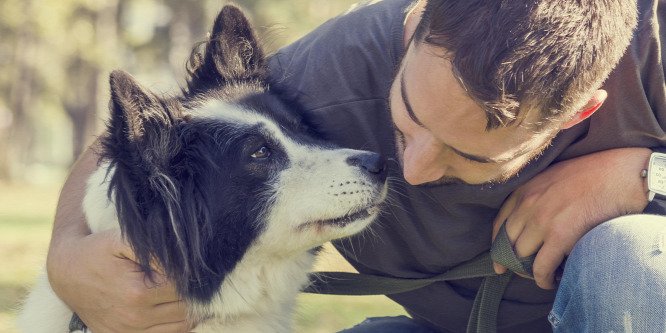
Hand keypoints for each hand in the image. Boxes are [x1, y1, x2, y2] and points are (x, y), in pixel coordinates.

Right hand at [47, 229, 190, 332]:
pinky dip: (175, 322)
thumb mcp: (123, 239)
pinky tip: (172, 305)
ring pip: (182, 325)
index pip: (185, 287)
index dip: (192, 275)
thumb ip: (155, 249)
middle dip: (193, 291)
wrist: (66, 271)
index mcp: (138, 292)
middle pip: (186, 307)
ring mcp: (129, 332)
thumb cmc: (97, 250)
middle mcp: (135, 317)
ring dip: (188, 308)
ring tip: (183, 290)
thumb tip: (184, 260)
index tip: (190, 264)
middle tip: (190, 276)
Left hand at [492, 148, 650, 288]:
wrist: (620, 174)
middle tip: (522, 272)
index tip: (499, 259)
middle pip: (507, 243)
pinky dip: (543, 279)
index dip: (497, 245)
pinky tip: (551, 281)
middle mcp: (527, 204)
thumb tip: (531, 222)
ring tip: (541, 276)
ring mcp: (542, 220)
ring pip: (521, 257)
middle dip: (512, 262)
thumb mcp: (553, 177)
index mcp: (524, 189)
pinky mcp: (560, 236)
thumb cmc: (593, 175)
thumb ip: (537, 196)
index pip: (499, 223)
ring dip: (529, 271)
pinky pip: (541, 267)